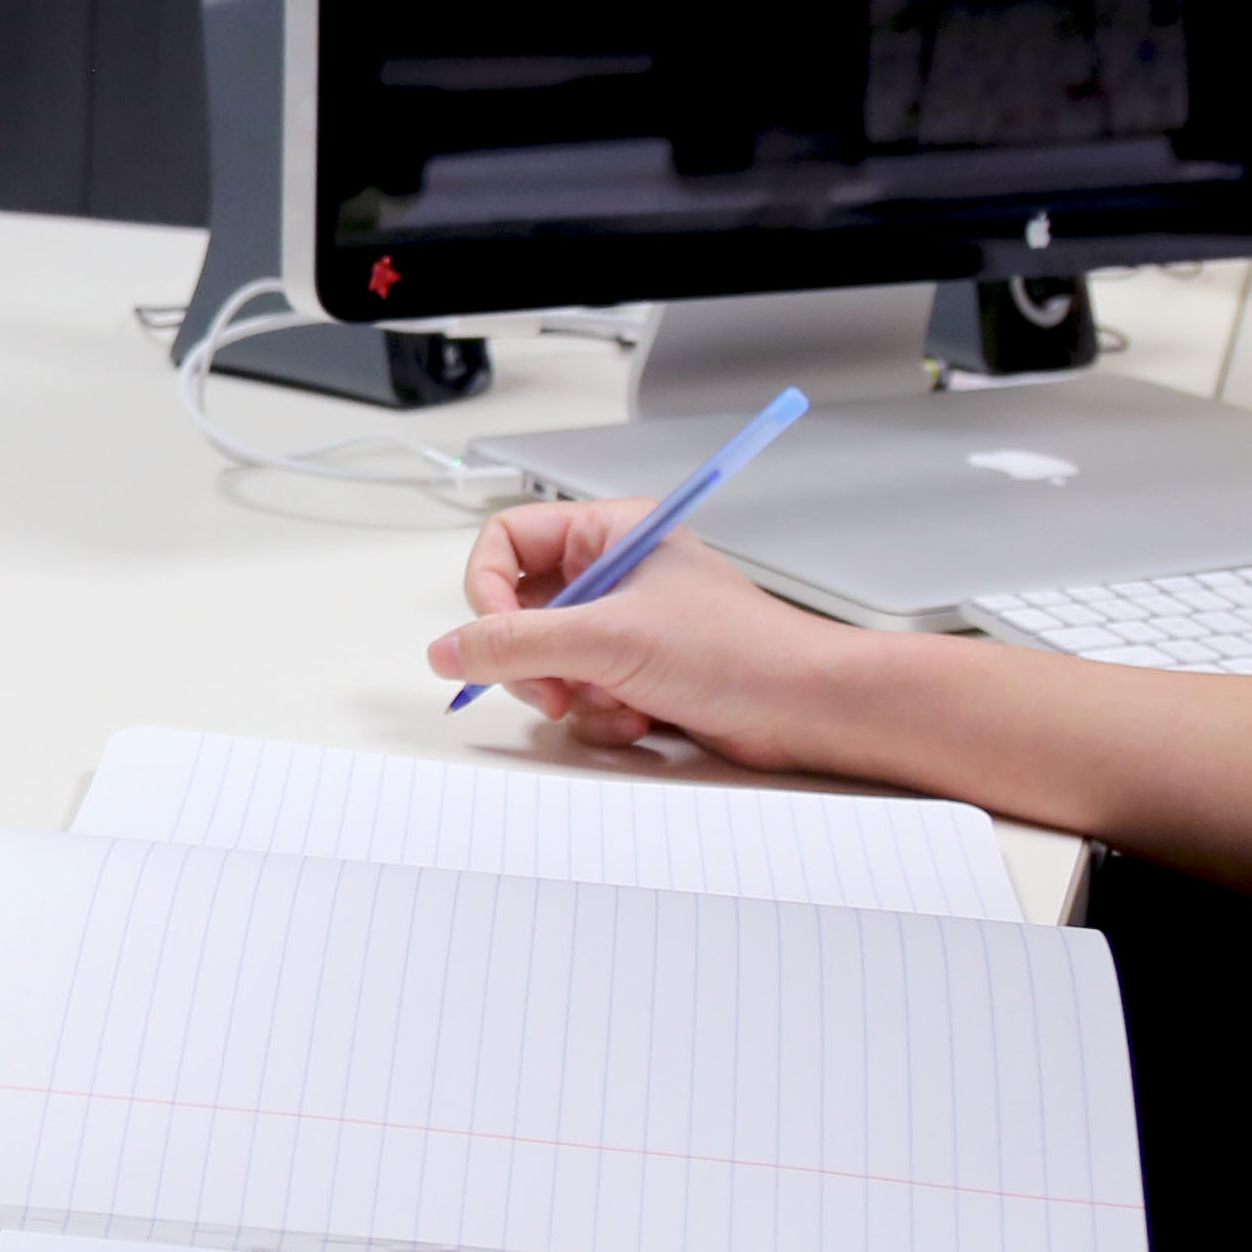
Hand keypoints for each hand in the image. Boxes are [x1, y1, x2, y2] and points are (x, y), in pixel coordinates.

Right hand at [428, 496, 878, 773]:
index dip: (487, 590)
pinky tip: (642, 718)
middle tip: (555, 689)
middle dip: (533, 661)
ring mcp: (624, 627)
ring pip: (546, 662)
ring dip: (573, 694)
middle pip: (519, 611)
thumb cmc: (733, 650)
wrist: (805, 709)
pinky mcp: (636, 675)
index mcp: (608, 533)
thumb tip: (446, 651)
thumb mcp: (608, 638)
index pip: (507, 541)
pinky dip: (601, 715)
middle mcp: (612, 573)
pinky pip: (579, 696)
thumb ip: (516, 644)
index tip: (490, 637)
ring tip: (617, 703)